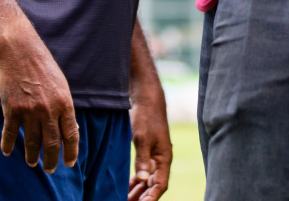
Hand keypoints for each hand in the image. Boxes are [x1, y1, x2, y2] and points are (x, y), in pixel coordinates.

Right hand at [0, 28, 79, 173]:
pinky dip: (8, 145)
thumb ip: (64, 108)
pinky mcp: (12, 109)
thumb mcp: (61, 86)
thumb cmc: (43, 67)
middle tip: (50, 169)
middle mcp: (48, 110)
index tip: (69, 163)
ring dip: (32, 156)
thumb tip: (68, 130)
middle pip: (52, 143)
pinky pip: (10, 133)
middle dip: (52, 160)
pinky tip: (8, 152)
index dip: (71, 152)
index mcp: (64, 103)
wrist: (20, 51)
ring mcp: (29, 110)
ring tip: (32, 163)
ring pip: (32, 142)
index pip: (70, 135)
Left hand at [128, 80, 171, 200]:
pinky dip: (135, 182)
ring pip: (147, 181)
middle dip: (142, 198)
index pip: (159, 185)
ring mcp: (154, 157)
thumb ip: (142, 159)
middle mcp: (161, 161)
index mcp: (164, 159)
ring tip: (125, 200)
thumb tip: (142, 179)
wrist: (147, 99)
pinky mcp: (147, 153)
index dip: (151, 198)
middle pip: (153, 186)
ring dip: (138, 192)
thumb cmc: (146, 116)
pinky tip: (127, 188)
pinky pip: (142, 173)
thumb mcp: (142, 137)